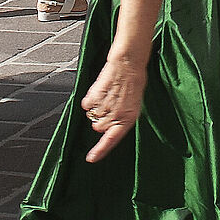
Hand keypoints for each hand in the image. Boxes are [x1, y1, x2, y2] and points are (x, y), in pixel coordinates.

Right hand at [82, 47, 147, 161]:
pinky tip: (100, 90)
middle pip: (98, 127)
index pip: (112, 140)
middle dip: (100, 119)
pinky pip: (86, 104)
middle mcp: (116, 115)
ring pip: (92, 116)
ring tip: (106, 95)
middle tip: (108, 105)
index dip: (100, 151)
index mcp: (129, 118)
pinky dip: (90, 99)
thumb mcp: (134, 103)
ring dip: (96, 108)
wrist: (128, 62)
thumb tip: (110, 126)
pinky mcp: (94, 96)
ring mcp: (104, 106)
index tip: (91, 158)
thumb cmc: (134, 80)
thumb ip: (122, 117)